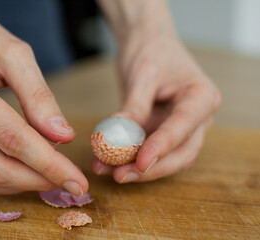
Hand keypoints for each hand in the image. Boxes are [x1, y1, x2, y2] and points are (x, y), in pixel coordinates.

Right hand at [0, 2, 86, 194]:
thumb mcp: (17, 55)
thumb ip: (40, 96)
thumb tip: (62, 136)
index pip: (10, 136)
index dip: (48, 163)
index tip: (77, 180)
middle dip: (38, 179)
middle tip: (68, 181)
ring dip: (23, 184)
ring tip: (51, 175)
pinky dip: (5, 181)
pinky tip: (26, 171)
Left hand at [92, 31, 220, 182]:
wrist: (148, 42)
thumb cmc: (150, 50)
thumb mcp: (142, 74)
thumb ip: (134, 106)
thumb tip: (119, 137)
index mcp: (200, 96)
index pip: (184, 126)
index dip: (163, 146)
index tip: (140, 162)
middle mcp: (197, 117)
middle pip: (182, 153)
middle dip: (151, 169)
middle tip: (120, 175)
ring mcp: (182, 128)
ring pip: (167, 158)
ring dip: (138, 170)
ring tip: (107, 170)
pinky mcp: (163, 132)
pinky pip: (150, 151)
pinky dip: (130, 160)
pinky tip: (106, 163)